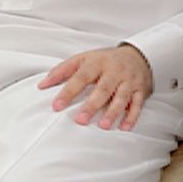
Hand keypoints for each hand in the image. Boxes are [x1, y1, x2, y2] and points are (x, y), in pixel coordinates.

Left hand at [39, 44, 153, 130]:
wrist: (138, 55)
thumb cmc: (105, 60)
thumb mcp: (83, 58)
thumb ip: (62, 71)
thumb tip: (42, 85)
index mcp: (97, 62)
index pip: (81, 77)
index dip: (69, 92)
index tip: (57, 106)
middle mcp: (115, 71)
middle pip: (103, 89)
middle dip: (92, 105)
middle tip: (81, 120)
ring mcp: (129, 81)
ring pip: (122, 97)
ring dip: (113, 112)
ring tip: (103, 126)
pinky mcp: (141, 89)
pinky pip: (138, 104)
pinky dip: (132, 116)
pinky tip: (124, 127)